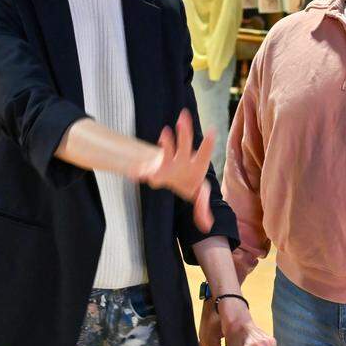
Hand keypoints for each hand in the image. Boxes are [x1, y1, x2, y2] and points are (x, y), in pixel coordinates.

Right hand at [140, 110, 215, 231]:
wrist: (172, 175)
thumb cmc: (189, 182)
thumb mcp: (199, 194)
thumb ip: (202, 209)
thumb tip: (208, 227)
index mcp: (196, 165)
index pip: (204, 153)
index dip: (208, 143)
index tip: (212, 130)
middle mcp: (182, 159)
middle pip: (185, 144)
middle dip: (185, 132)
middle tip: (184, 118)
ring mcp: (168, 161)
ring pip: (167, 149)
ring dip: (167, 142)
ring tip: (165, 133)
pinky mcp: (154, 169)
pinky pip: (147, 170)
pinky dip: (140, 172)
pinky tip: (133, 173)